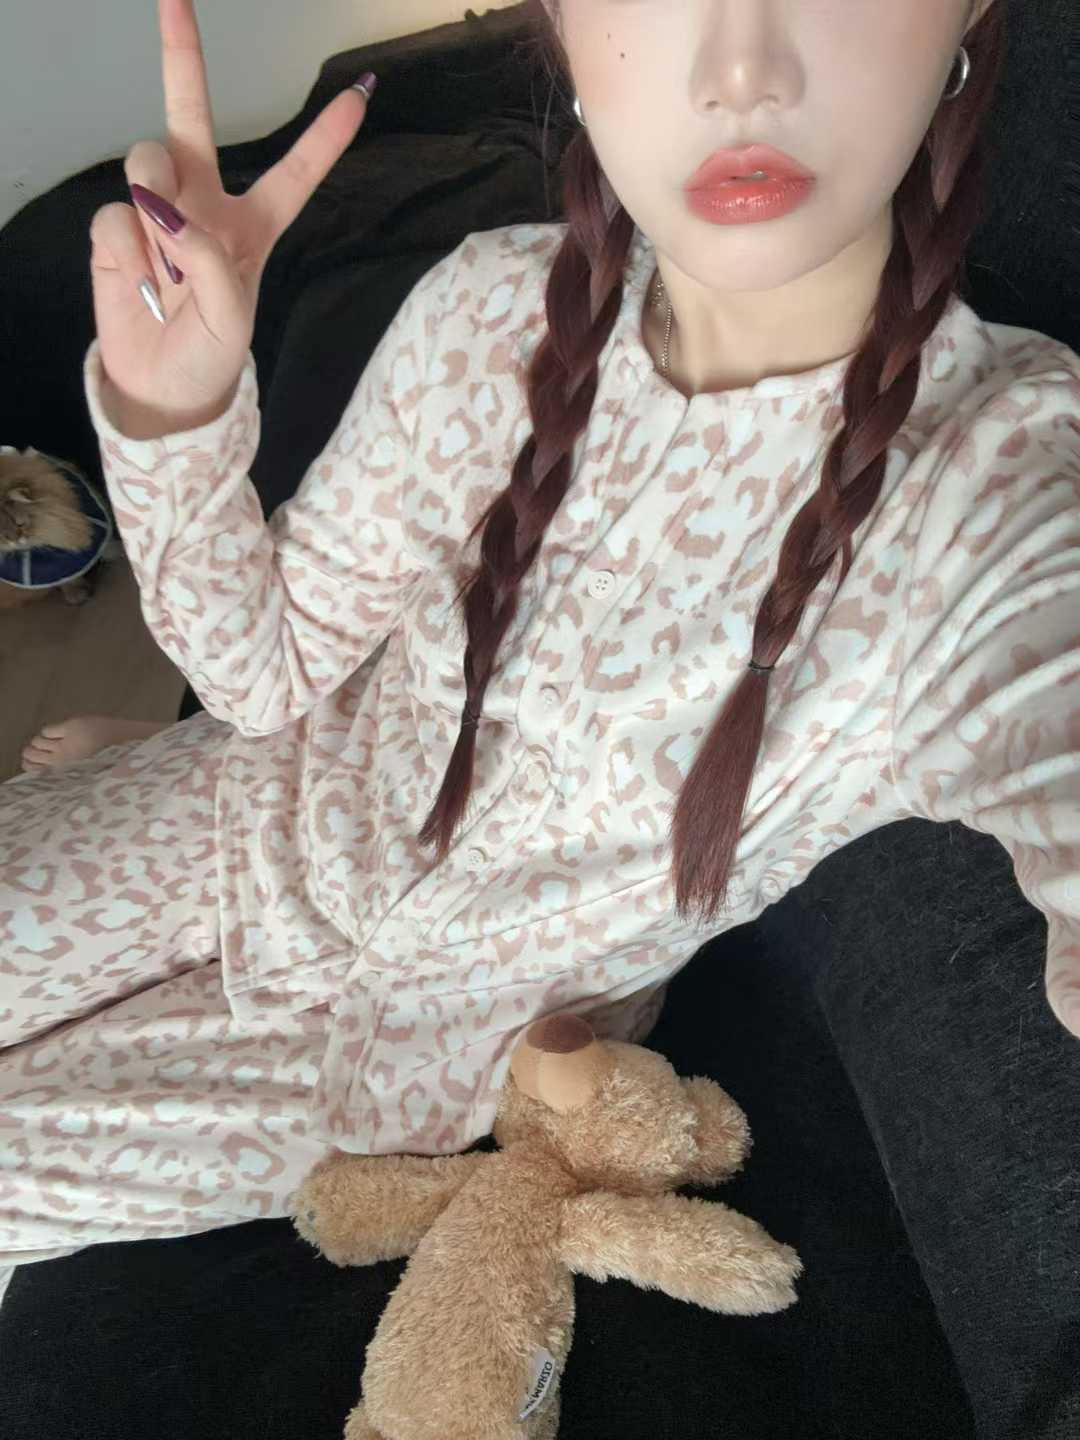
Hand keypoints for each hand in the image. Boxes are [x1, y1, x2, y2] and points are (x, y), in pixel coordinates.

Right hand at [89, 0, 375, 433]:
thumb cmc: (210, 357)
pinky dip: (129, 250)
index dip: (325, 136)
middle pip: (189, 118)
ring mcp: (156, 211)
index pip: (294, 173)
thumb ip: (213, 261)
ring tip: (168, 269)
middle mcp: (203, 204)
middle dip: (182, 57)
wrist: (161, 390)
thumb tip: (167, 212)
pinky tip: (140, 282)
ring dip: (156, 204)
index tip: (359, 94)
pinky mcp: (117, 228)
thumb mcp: (234, 320)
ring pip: (147, 162)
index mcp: (253, 226)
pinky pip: (118, 214)